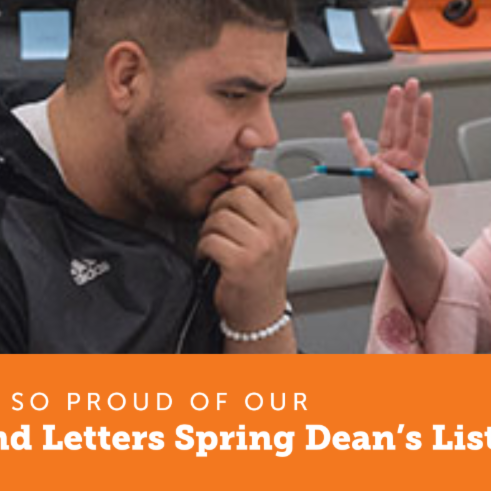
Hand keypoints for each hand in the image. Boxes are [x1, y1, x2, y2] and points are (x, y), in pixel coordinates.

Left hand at [197, 168, 296, 333]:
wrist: (259, 314)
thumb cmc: (261, 275)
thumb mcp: (274, 238)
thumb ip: (262, 209)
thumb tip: (235, 178)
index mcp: (287, 221)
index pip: (272, 181)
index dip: (248, 176)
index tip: (234, 185)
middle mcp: (278, 232)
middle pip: (238, 194)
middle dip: (219, 206)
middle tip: (219, 223)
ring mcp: (261, 247)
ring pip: (219, 216)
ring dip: (208, 229)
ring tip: (215, 243)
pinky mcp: (240, 263)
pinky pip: (209, 239)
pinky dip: (202, 248)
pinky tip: (210, 256)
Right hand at [342, 77, 432, 243]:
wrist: (396, 233)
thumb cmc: (410, 220)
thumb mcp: (411, 202)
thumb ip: (397, 181)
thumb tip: (379, 164)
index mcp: (415, 166)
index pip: (420, 135)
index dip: (423, 117)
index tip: (425, 98)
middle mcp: (401, 160)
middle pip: (405, 126)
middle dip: (408, 104)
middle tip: (410, 85)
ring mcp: (384, 163)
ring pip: (387, 130)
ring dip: (390, 111)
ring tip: (393, 92)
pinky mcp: (367, 171)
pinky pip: (357, 149)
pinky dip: (352, 134)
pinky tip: (349, 120)